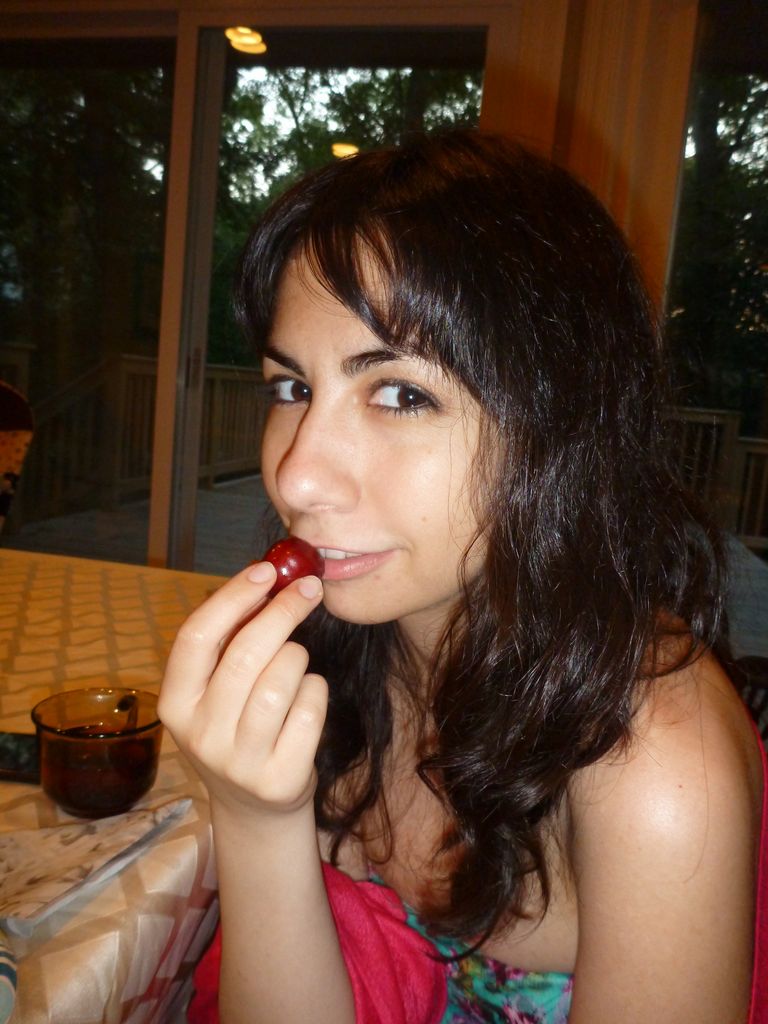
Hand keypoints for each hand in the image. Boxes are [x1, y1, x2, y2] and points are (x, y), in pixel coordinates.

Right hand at [158, 561, 325, 818]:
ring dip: (299, 657)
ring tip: (296, 664)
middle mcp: (200, 735)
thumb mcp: (215, 692)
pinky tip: (307, 698)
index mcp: (174, 704)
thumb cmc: (238, 728)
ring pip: (282, 680)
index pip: (196, 637)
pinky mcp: (279, 779)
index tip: (265, 569)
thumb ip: (230, 641)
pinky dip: (316, 690)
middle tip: (309, 588)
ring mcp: (239, 762)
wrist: (255, 809)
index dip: (232, 597)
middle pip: (245, 655)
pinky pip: (311, 708)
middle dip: (283, 611)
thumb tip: (269, 577)